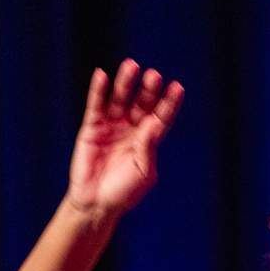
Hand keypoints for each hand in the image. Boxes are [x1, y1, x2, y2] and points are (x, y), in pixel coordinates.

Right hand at [67, 59, 183, 215]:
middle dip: (148, 90)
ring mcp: (111, 126)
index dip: (169, 103)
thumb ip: (147, 147)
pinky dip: (98, 91)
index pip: (161, 117)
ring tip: (131, 66)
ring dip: (125, 83)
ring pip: (120, 99)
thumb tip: (152, 123)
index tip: (177, 87)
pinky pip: (96, 106)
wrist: (96, 204)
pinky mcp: (92, 128)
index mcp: (148, 141)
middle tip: (154, 76)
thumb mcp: (142, 172)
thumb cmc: (124, 192)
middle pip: (142, 103)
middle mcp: (131, 129)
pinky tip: (102, 76)